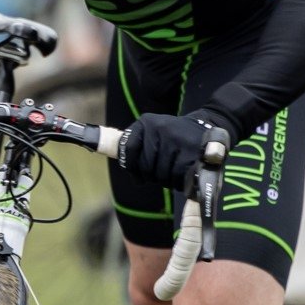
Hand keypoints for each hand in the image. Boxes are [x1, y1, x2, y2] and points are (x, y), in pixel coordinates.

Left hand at [118, 111, 233, 191]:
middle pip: (144, 167)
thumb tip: (91, 142)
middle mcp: (158, 128)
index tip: (138, 174)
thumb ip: (126, 145)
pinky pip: (177, 178)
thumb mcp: (150, 135)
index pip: (126, 151)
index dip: (132, 166)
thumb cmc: (175, 138)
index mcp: (145, 123)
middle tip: (165, 168)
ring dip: (168, 179)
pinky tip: (188, 173)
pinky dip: (181, 182)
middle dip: (153, 175)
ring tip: (177, 168)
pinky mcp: (191, 153)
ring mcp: (175, 139)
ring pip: (160, 175)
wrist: (213, 126)